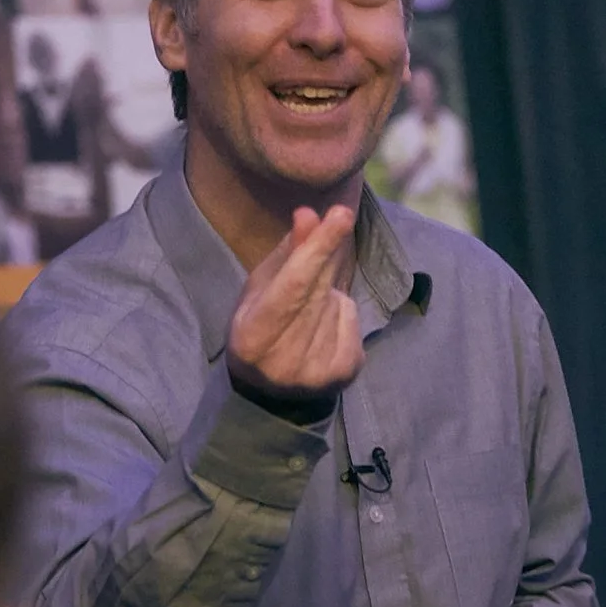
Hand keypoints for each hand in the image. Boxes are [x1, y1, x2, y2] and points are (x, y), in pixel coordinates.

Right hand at [226, 206, 362, 398]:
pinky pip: (353, 319)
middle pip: (318, 290)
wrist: (271, 393)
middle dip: (328, 252)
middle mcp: (284, 361)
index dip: (317, 248)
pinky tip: (324, 328)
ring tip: (307, 311)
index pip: (293, 285)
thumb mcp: (260, 290)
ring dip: (328, 293)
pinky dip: (342, 313)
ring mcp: (317, 372)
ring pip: (337, 302)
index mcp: (252, 339)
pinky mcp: (344, 374)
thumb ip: (287, 252)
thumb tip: (308, 213)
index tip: (342, 214)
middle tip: (338, 219)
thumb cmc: (260, 328)